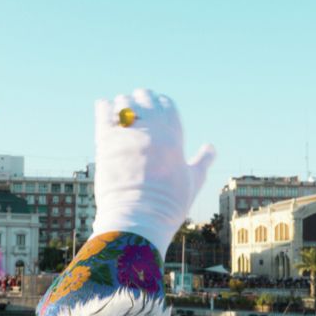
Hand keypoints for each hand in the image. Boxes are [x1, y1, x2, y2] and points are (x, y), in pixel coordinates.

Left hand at [91, 89, 215, 255]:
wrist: (139, 217)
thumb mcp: (193, 180)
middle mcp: (151, 128)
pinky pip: (103, 111)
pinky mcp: (106, 139)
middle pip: (144, 98)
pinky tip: (104, 110)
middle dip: (140, 102)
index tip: (154, 112)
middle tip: (136, 113)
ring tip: (120, 117)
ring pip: (123, 102)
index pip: (166, 104)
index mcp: (173, 134)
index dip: (160, 104)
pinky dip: (104, 108)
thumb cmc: (169, 203)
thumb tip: (211, 147)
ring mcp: (128, 132)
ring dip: (122, 106)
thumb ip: (203, 160)